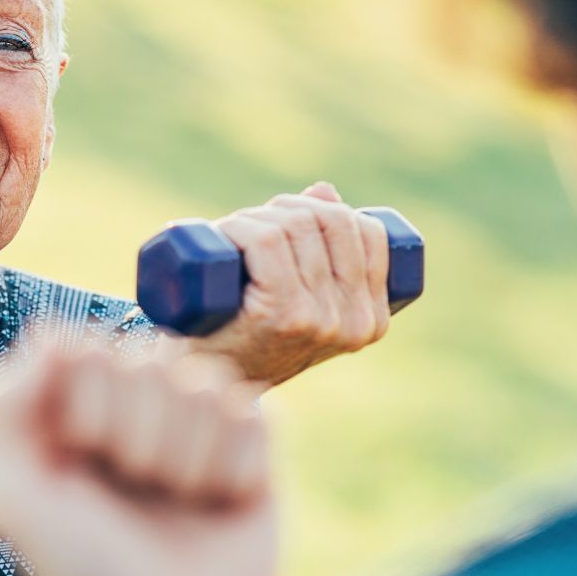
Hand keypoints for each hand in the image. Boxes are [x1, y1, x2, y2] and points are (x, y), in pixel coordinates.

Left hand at [0, 337, 275, 575]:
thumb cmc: (85, 574)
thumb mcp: (16, 498)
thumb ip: (7, 408)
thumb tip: (53, 333)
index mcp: (73, 408)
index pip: (86, 346)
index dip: (88, 405)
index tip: (78, 462)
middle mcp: (136, 406)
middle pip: (151, 357)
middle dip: (139, 436)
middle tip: (132, 492)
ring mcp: (197, 423)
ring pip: (204, 383)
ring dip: (187, 457)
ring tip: (176, 503)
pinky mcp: (253, 446)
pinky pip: (254, 411)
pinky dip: (234, 466)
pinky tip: (218, 502)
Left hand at [183, 181, 392, 387]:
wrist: (204, 383)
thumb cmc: (249, 335)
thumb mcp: (301, 299)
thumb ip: (323, 251)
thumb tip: (325, 192)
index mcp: (372, 319)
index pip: (369, 233)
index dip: (326, 210)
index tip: (287, 220)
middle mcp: (354, 322)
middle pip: (331, 222)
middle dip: (287, 208)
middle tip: (250, 226)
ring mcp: (318, 319)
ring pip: (294, 227)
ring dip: (254, 216)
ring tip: (230, 235)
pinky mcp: (279, 314)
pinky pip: (266, 242)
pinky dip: (241, 226)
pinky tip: (225, 234)